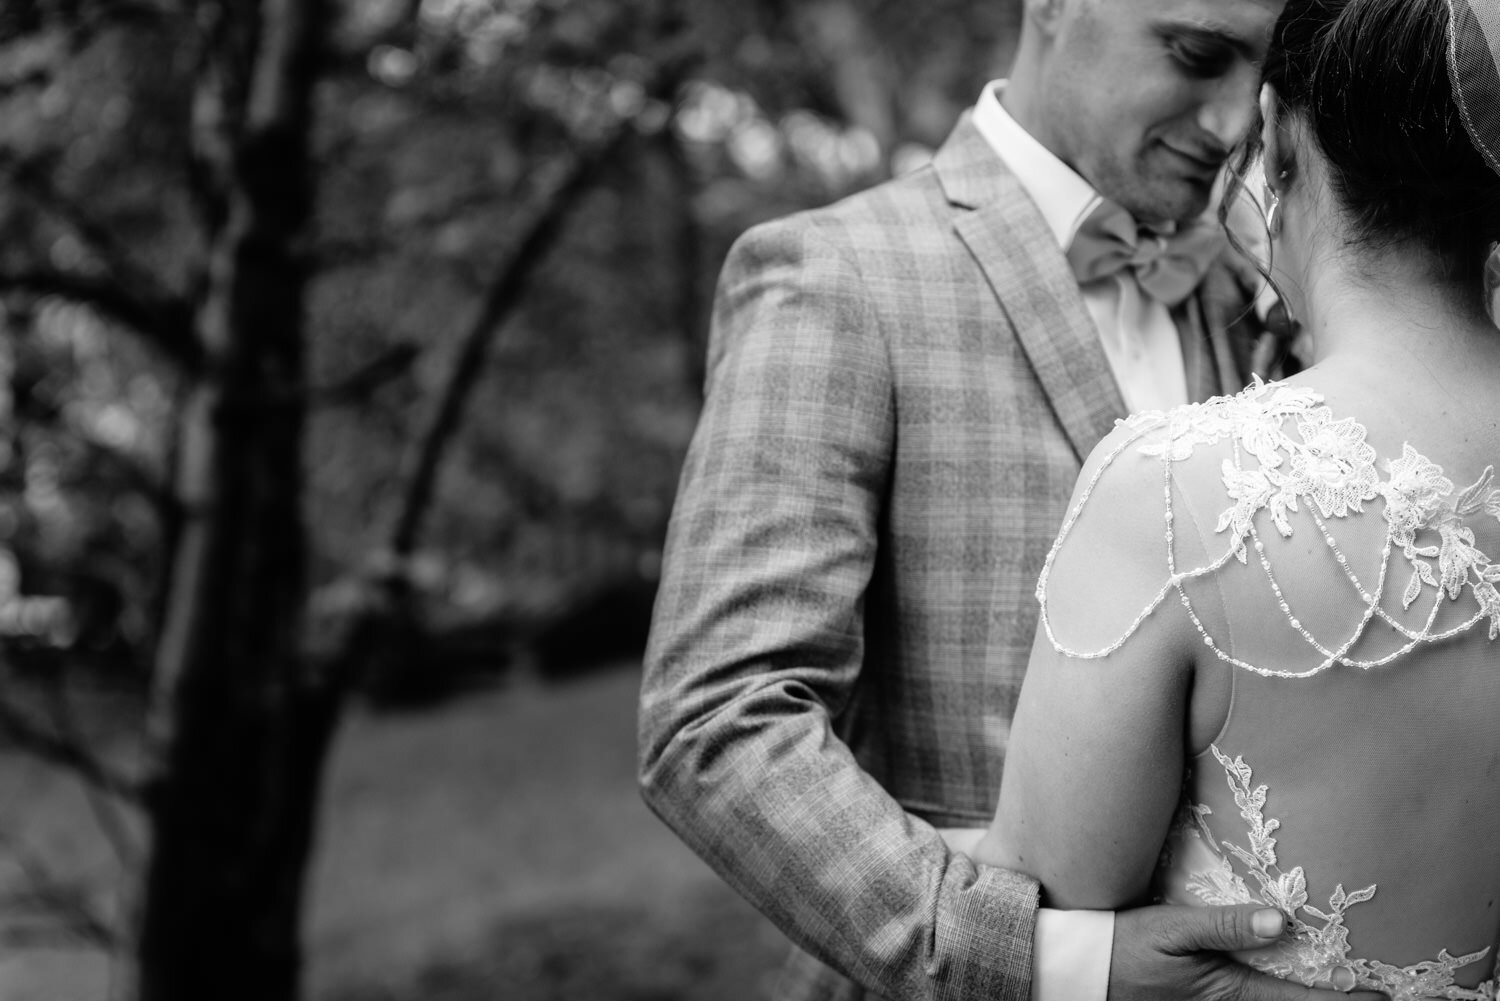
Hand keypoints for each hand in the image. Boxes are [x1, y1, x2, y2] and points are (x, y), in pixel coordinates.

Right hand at [1108, 904, 1388, 1000]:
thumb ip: (1223, 925)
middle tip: (1375, 996)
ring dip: (1304, 999)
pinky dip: (1278, 996)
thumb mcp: (1168, 928)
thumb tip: (1281, 920)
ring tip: (1341, 991)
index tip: (1383, 998)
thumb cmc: (1122, 946)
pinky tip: (1288, 987)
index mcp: (1226, 990)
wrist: (1081, 971)